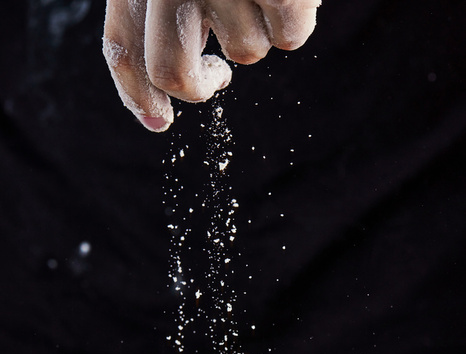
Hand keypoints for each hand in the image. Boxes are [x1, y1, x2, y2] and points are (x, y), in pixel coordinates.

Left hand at [103, 0, 320, 131]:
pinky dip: (296, 21)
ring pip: (245, 52)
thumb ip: (163, 20)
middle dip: (198, 86)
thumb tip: (157, 119)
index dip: (137, 94)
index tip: (158, 122)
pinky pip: (289, 36)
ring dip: (260, 30)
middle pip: (172, 72)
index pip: (124, 48)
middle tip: (218, 75)